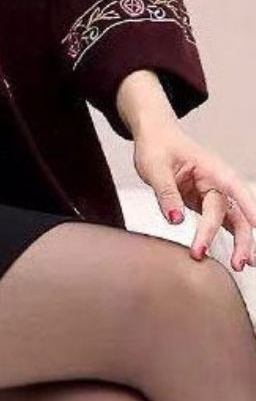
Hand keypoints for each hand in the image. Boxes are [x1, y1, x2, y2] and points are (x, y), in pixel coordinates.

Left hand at [132, 119, 255, 269]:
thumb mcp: (154, 167)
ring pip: (233, 219)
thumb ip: (166, 193)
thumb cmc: (157, 145)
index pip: (233, 185)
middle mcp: (216, 181)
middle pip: (233, 210)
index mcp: (209, 167)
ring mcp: (212, 193)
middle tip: (236, 261)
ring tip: (240, 264)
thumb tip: (176, 220)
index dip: (248, 204)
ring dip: (239, 241)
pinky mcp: (206, 203)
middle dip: (239, 237)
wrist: (154, 136)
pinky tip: (236, 256)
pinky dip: (229, 238)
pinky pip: (222, 222)